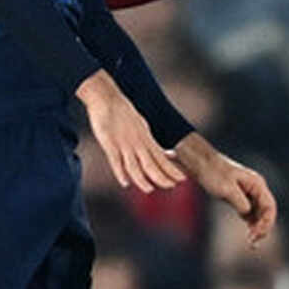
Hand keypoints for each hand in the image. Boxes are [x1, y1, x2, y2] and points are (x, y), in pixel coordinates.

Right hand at [76, 70, 186, 193]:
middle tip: (172, 186)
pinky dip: (121, 173)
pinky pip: (116, 162)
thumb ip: (147, 140)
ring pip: (136, 167)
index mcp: (145, 138)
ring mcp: (124, 145)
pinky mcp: (110, 144)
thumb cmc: (122, 111)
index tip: (182, 178)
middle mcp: (137, 143)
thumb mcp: (140, 125)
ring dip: (143, 180)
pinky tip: (125, 183)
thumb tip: (159, 150)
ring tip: (149, 190)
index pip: (161, 157)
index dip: (172, 169)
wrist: (106, 97)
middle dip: (163, 177)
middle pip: (152, 164)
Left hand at [173, 133, 276, 246]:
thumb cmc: (213, 172)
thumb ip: (241, 203)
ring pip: (259, 214)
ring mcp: (248, 194)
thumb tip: (248, 216)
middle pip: (266, 212)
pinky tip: (249, 234)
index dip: (267, 222)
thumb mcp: (227, 189)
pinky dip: (251, 224)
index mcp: (257, 184)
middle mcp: (256, 189)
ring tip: (252, 242)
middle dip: (262, 227)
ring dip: (257, 228)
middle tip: (253, 241)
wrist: (199, 164)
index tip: (257, 233)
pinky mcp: (240, 198)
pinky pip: (250, 214)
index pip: (269, 206)